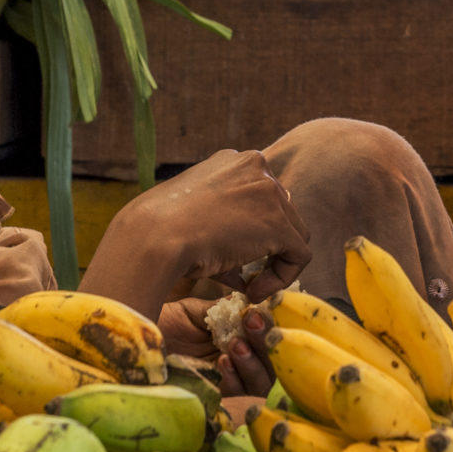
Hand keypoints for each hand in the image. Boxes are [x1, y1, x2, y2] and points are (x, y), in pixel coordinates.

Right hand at [108, 149, 311, 303]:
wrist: (154, 235)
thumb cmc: (161, 228)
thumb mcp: (196, 217)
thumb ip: (226, 230)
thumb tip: (243, 272)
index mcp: (235, 161)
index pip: (263, 195)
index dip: (256, 229)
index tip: (237, 253)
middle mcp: (257, 166)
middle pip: (282, 212)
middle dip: (268, 246)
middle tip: (247, 274)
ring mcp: (270, 193)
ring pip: (294, 234)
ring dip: (275, 263)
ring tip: (250, 286)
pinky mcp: (278, 223)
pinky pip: (298, 255)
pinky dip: (283, 277)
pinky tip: (254, 290)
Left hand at [158, 296, 274, 396]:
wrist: (132, 345)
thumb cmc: (161, 326)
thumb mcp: (194, 312)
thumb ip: (223, 310)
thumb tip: (251, 300)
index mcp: (237, 338)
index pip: (267, 336)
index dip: (270, 324)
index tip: (260, 311)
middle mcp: (238, 362)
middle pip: (272, 362)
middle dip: (265, 342)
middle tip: (252, 323)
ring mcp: (229, 384)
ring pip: (261, 382)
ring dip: (253, 362)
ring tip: (235, 345)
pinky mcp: (215, 400)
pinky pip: (239, 397)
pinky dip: (235, 379)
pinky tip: (222, 361)